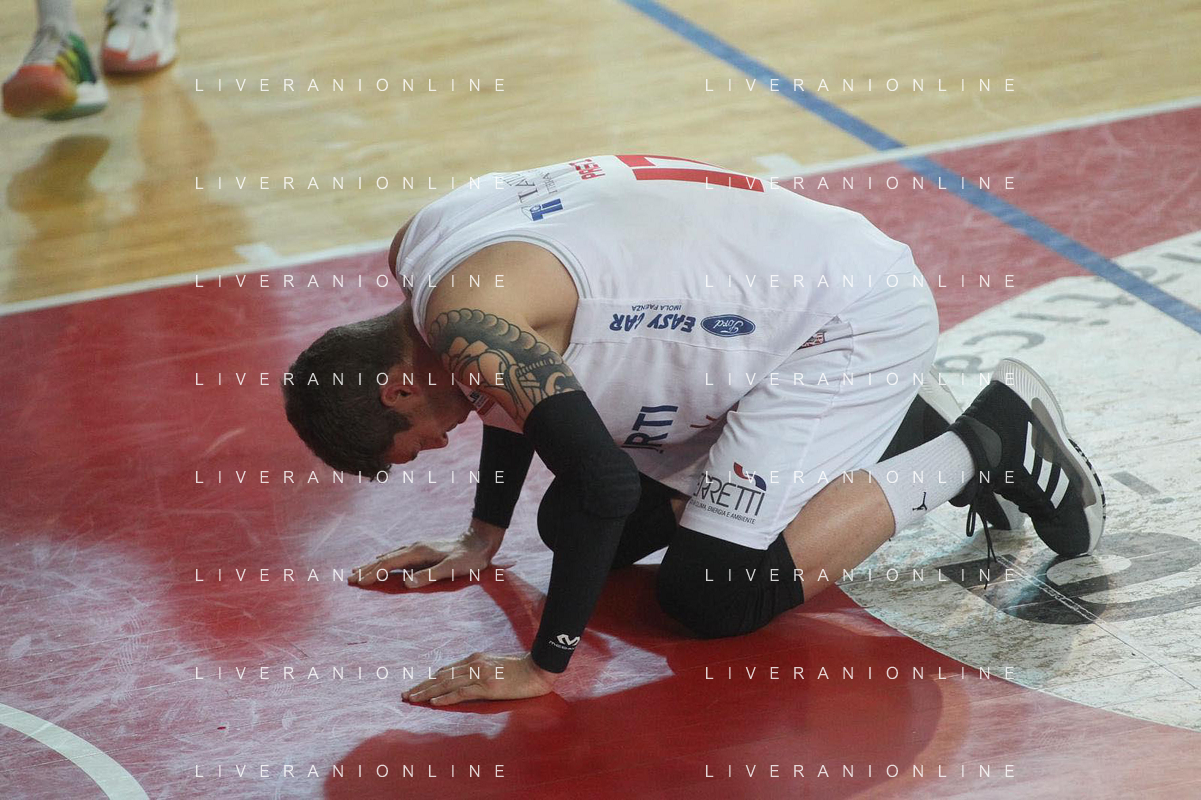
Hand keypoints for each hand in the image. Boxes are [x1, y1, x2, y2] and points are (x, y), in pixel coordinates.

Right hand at [349, 522, 502, 587]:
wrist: (479, 541)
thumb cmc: (468, 558)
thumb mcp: (451, 569)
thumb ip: (429, 576)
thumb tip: (407, 583)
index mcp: (418, 552)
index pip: (390, 564)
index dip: (373, 573)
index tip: (358, 582)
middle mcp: (415, 547)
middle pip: (385, 559)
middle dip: (367, 569)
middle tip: (349, 579)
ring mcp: (418, 547)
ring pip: (390, 556)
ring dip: (373, 564)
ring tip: (359, 570)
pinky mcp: (423, 549)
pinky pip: (397, 555)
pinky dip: (385, 560)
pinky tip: (382, 560)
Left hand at [404, 652, 557, 705]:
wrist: (538, 669)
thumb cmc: (520, 669)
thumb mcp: (495, 665)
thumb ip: (479, 670)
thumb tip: (464, 679)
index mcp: (475, 659)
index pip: (445, 670)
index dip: (429, 679)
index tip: (415, 687)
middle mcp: (474, 664)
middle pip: (441, 676)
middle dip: (421, 686)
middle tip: (405, 695)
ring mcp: (480, 674)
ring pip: (447, 684)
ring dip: (427, 692)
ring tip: (412, 699)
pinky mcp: (487, 686)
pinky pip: (462, 692)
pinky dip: (446, 698)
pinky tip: (434, 703)